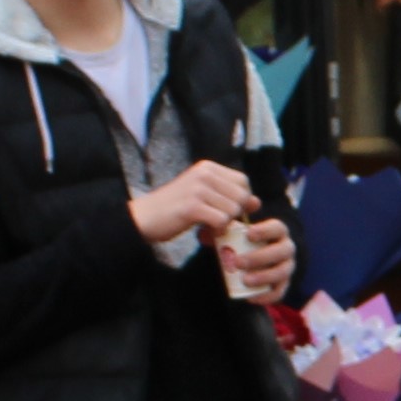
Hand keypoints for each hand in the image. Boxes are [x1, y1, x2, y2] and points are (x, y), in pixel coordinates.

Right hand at [131, 160, 259, 246]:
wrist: (143, 218)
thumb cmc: (174, 209)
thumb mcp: (203, 197)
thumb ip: (228, 197)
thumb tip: (256, 202)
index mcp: (207, 167)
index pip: (243, 181)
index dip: (241, 200)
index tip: (227, 212)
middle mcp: (204, 174)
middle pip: (242, 196)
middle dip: (235, 214)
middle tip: (218, 223)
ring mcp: (198, 189)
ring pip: (233, 209)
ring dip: (225, 224)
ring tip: (208, 227)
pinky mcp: (192, 206)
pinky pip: (222, 220)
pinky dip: (217, 230)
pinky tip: (204, 232)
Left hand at [214, 216, 296, 302]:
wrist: (248, 263)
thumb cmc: (239, 243)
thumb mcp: (230, 234)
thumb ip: (218, 231)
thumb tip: (203, 235)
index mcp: (277, 232)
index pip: (277, 227)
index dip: (265, 230)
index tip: (248, 235)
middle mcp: (286, 248)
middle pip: (281, 251)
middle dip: (260, 257)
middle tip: (238, 262)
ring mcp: (287, 267)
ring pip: (282, 272)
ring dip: (264, 276)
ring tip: (245, 280)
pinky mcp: (283, 285)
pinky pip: (279, 292)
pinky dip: (267, 297)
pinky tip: (251, 298)